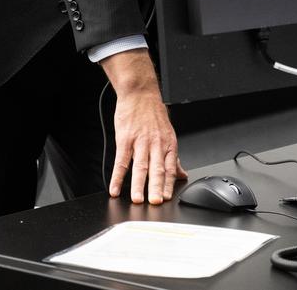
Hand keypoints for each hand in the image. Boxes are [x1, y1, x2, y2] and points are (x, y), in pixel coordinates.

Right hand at [99, 49, 187, 203]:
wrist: (140, 94)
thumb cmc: (153, 114)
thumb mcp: (168, 134)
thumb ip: (173, 158)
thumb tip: (182, 175)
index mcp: (168, 144)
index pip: (170, 168)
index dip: (169, 184)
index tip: (166, 198)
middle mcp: (156, 144)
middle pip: (157, 169)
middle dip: (157, 188)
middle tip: (155, 203)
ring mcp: (140, 141)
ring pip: (140, 166)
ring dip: (138, 185)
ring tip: (137, 199)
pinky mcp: (125, 139)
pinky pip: (121, 160)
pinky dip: (117, 176)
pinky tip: (115, 188)